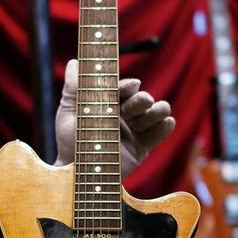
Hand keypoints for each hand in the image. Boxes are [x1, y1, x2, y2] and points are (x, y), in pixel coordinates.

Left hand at [55, 59, 175, 177]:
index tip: (133, 85)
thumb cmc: (70, 143)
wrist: (77, 175)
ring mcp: (133, 131)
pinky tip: (167, 122)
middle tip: (144, 101)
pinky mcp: (142, 147)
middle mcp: (121, 115)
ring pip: (153, 114)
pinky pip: (158, 134)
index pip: (122, 89)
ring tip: (160, 110)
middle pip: (140, 100)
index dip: (129, 86)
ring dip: (158, 110)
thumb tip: (74, 61)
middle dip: (143, 100)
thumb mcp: (70, 114)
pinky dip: (165, 127)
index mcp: (106, 103)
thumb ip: (74, 89)